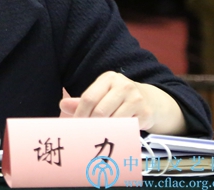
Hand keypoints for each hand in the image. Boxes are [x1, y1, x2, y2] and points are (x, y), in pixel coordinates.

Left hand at [59, 71, 185, 133]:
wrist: (151, 101)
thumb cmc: (118, 98)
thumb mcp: (101, 94)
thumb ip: (82, 101)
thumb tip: (62, 105)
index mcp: (108, 78)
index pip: (88, 98)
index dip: (79, 114)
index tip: (75, 126)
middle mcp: (123, 85)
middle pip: (100, 111)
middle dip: (91, 125)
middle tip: (85, 135)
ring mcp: (136, 98)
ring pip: (113, 121)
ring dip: (104, 130)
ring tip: (98, 135)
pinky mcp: (146, 113)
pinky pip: (127, 128)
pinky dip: (119, 133)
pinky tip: (115, 135)